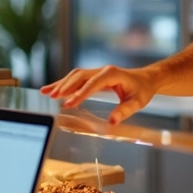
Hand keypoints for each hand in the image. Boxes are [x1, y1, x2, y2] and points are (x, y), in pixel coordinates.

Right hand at [41, 66, 159, 123]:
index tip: (69, 104)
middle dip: (66, 86)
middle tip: (54, 98)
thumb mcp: (138, 102)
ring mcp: (97, 72)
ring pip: (75, 76)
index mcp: (112, 74)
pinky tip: (51, 89)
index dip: (80, 93)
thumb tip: (112, 122)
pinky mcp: (93, 76)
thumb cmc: (142, 90)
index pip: (93, 83)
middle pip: (79, 76)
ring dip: (61, 84)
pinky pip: (76, 78)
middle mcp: (102, 70)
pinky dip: (63, 83)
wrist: (146, 79)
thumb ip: (125, 111)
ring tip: (46, 93)